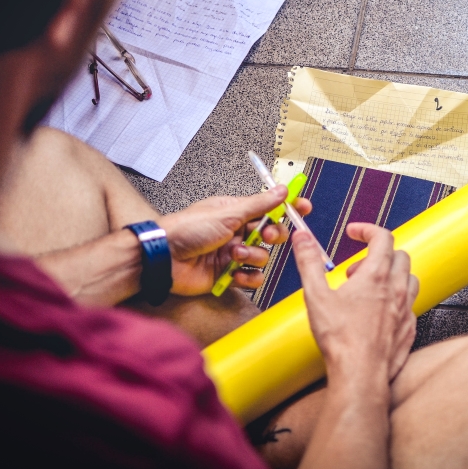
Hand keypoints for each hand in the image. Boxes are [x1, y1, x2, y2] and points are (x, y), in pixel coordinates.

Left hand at [156, 187, 312, 294]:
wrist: (164, 259)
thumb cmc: (188, 229)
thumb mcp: (227, 213)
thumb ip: (258, 204)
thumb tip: (281, 190)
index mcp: (236, 212)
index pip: (268, 206)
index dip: (287, 207)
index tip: (303, 207)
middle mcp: (237, 232)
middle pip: (271, 233)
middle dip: (273, 235)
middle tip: (266, 235)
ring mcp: (233, 254)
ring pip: (263, 257)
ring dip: (253, 257)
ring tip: (235, 255)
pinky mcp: (228, 275)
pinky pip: (251, 277)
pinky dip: (247, 277)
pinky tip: (236, 274)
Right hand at [293, 223, 418, 387]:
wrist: (360, 374)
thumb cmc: (341, 339)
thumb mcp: (316, 295)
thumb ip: (309, 262)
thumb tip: (302, 239)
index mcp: (375, 276)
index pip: (382, 238)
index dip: (368, 230)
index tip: (355, 232)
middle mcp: (396, 289)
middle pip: (399, 255)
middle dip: (378, 254)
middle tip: (355, 269)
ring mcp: (406, 309)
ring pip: (409, 278)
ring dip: (392, 275)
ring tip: (370, 288)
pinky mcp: (409, 328)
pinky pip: (410, 305)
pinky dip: (397, 300)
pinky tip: (379, 311)